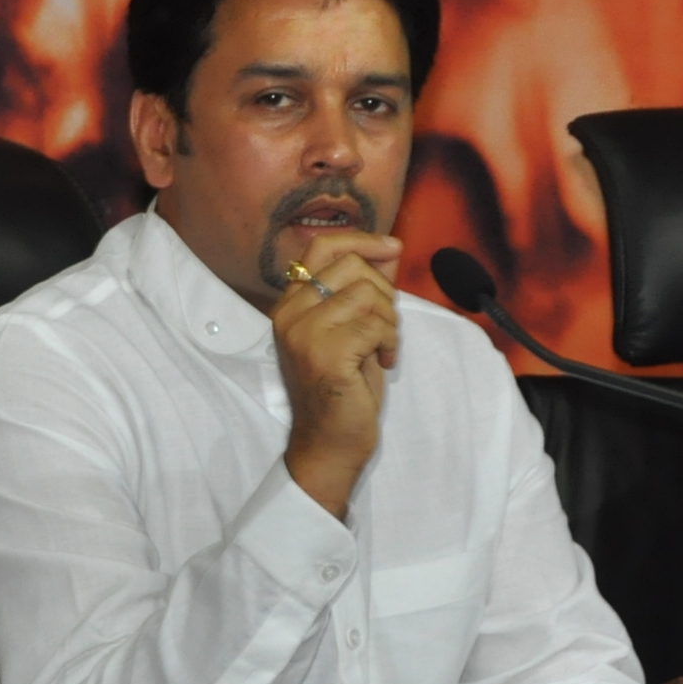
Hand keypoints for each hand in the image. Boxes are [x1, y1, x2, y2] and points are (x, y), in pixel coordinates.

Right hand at [274, 228, 402, 518]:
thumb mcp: (352, 328)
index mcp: (290, 304)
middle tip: (385, 327)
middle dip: (384, 292)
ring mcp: (304, 334)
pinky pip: (376, 325)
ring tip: (382, 347)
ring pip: (367, 294)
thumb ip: (364, 288)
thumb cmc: (343, 387)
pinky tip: (383, 362)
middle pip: (352, 266)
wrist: (329, 443)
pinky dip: (390, 342)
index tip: (393, 248)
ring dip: (389, 320)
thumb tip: (389, 248)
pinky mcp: (326, 355)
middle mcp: (290, 313)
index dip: (362, 240)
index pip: (322, 247)